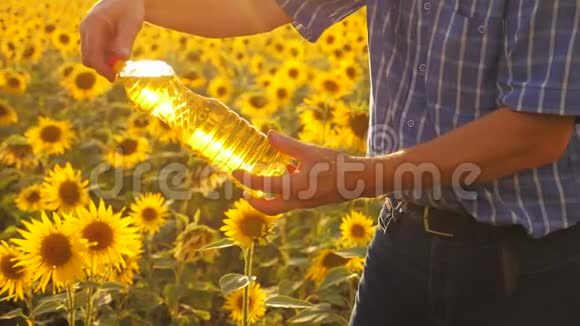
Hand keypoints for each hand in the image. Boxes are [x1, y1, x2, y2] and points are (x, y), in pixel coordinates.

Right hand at [80, 0, 144, 80]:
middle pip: (88, 58)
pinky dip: (105, 58)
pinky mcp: (92, 37)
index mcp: (93, 25)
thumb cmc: (129, 9)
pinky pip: (96, 52)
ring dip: (104, 64)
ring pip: (91, 57)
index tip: (114, 78)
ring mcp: (87, 33)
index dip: (102, 69)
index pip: (92, 54)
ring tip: (121, 62)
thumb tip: (122, 59)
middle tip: (119, 73)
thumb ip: (125, 41)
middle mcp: (86, 29)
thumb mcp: (131, 24)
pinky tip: (118, 56)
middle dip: (102, 68)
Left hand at [233, 131, 372, 214]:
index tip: (235, 172)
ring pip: (279, 206)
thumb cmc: (337, 165)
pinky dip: (283, 190)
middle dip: (254, 201)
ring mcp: (305, 204)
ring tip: (261, 181)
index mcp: (294, 188)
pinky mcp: (312, 202)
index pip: (263, 185)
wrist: (360, 181)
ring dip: (267, 197)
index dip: (246, 178)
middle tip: (244, 190)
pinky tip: (289, 171)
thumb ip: (287, 145)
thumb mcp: (310, 151)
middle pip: (268, 208)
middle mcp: (297, 200)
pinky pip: (292, 200)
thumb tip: (268, 134)